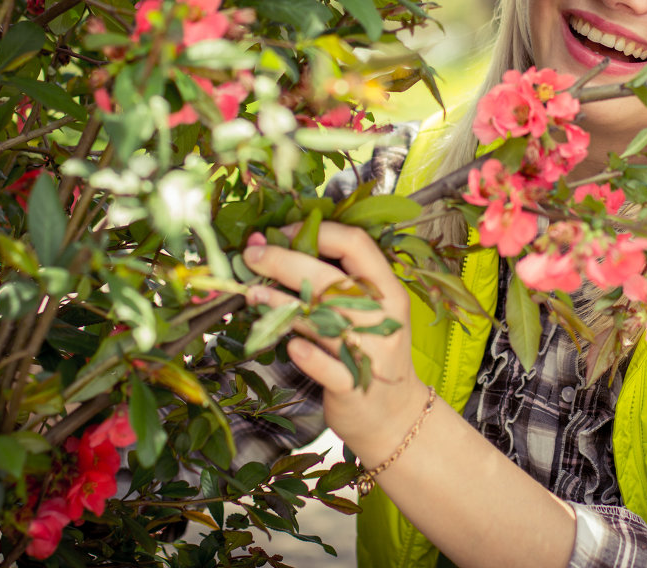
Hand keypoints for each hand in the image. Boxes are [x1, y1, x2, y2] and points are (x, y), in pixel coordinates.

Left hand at [242, 222, 429, 464]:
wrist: (395, 414)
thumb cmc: (372, 350)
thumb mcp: (370, 311)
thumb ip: (339, 282)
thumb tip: (281, 245)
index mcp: (388, 290)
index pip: (356, 244)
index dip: (316, 232)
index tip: (280, 233)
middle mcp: (382, 318)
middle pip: (332, 278)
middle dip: (286, 261)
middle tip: (252, 256)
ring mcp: (370, 353)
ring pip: (323, 320)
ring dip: (282, 303)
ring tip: (251, 292)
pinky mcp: (353, 386)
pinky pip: (326, 367)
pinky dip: (306, 355)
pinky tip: (289, 345)